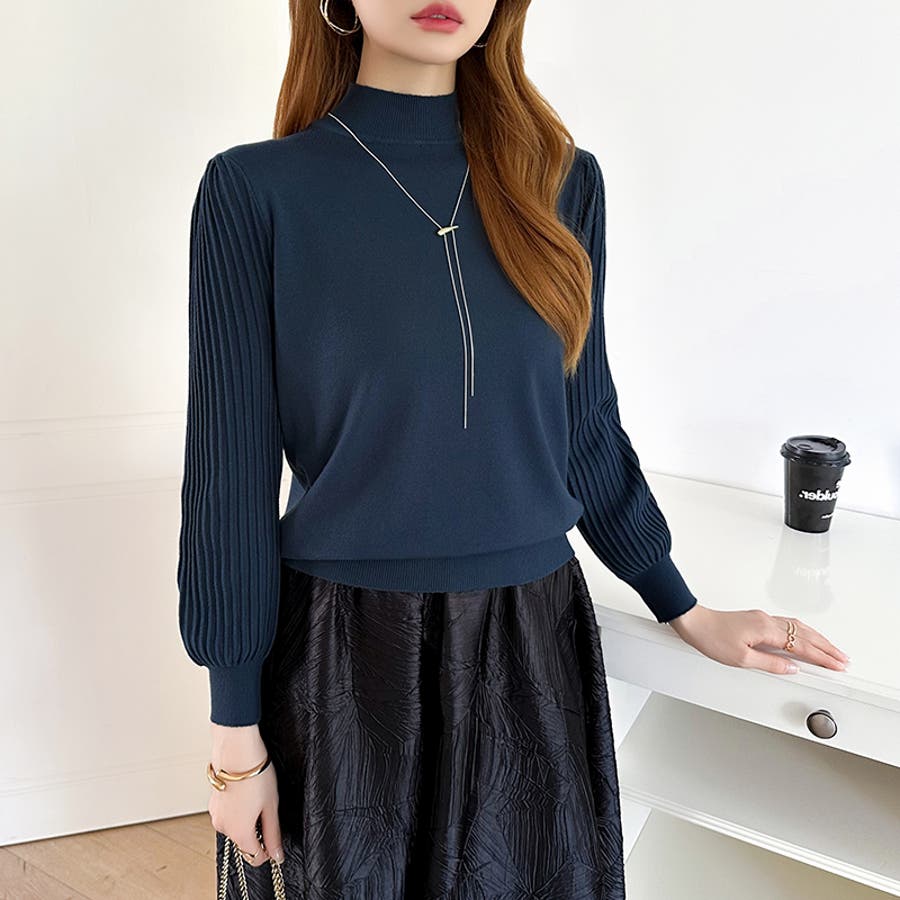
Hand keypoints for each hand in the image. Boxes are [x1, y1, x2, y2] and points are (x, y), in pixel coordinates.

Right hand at [207, 723, 284, 866]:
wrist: (237, 751)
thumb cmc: (255, 776)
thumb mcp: (271, 806)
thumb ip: (273, 834)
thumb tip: (277, 855)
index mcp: (240, 833)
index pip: (255, 857)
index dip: (268, 851)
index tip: (275, 840)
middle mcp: (224, 828)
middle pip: (244, 842)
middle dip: (257, 833)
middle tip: (268, 810)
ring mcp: (216, 815)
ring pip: (235, 828)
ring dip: (246, 821)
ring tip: (257, 798)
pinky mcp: (213, 803)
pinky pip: (227, 815)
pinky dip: (236, 810)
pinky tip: (245, 794)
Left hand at [665, 604, 849, 674]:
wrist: (694, 622)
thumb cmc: (711, 638)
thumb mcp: (741, 659)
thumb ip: (770, 664)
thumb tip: (792, 667)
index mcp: (766, 630)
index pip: (801, 646)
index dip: (822, 657)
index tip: (837, 665)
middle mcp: (767, 620)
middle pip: (804, 634)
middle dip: (826, 647)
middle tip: (842, 659)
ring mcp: (762, 618)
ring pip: (798, 627)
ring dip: (817, 638)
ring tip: (830, 649)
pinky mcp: (756, 618)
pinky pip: (787, 623)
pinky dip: (802, 631)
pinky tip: (804, 636)